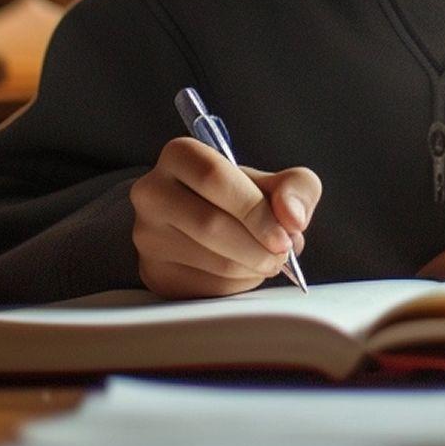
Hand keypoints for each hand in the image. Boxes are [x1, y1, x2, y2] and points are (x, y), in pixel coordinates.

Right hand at [131, 136, 320, 298]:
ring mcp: (148, 236)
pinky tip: (243, 272)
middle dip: (259, 246)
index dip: (255, 209)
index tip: (283, 234)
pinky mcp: (154, 274)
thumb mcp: (273, 182)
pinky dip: (238, 286)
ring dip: (253, 268)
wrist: (202, 223)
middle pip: (211, 224)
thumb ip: (296, 187)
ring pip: (212, 261)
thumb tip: (293, 219)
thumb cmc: (239, 198)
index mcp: (180, 155)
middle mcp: (152, 192)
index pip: (215, 177)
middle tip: (282, 253)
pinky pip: (206, 289)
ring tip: (266, 260)